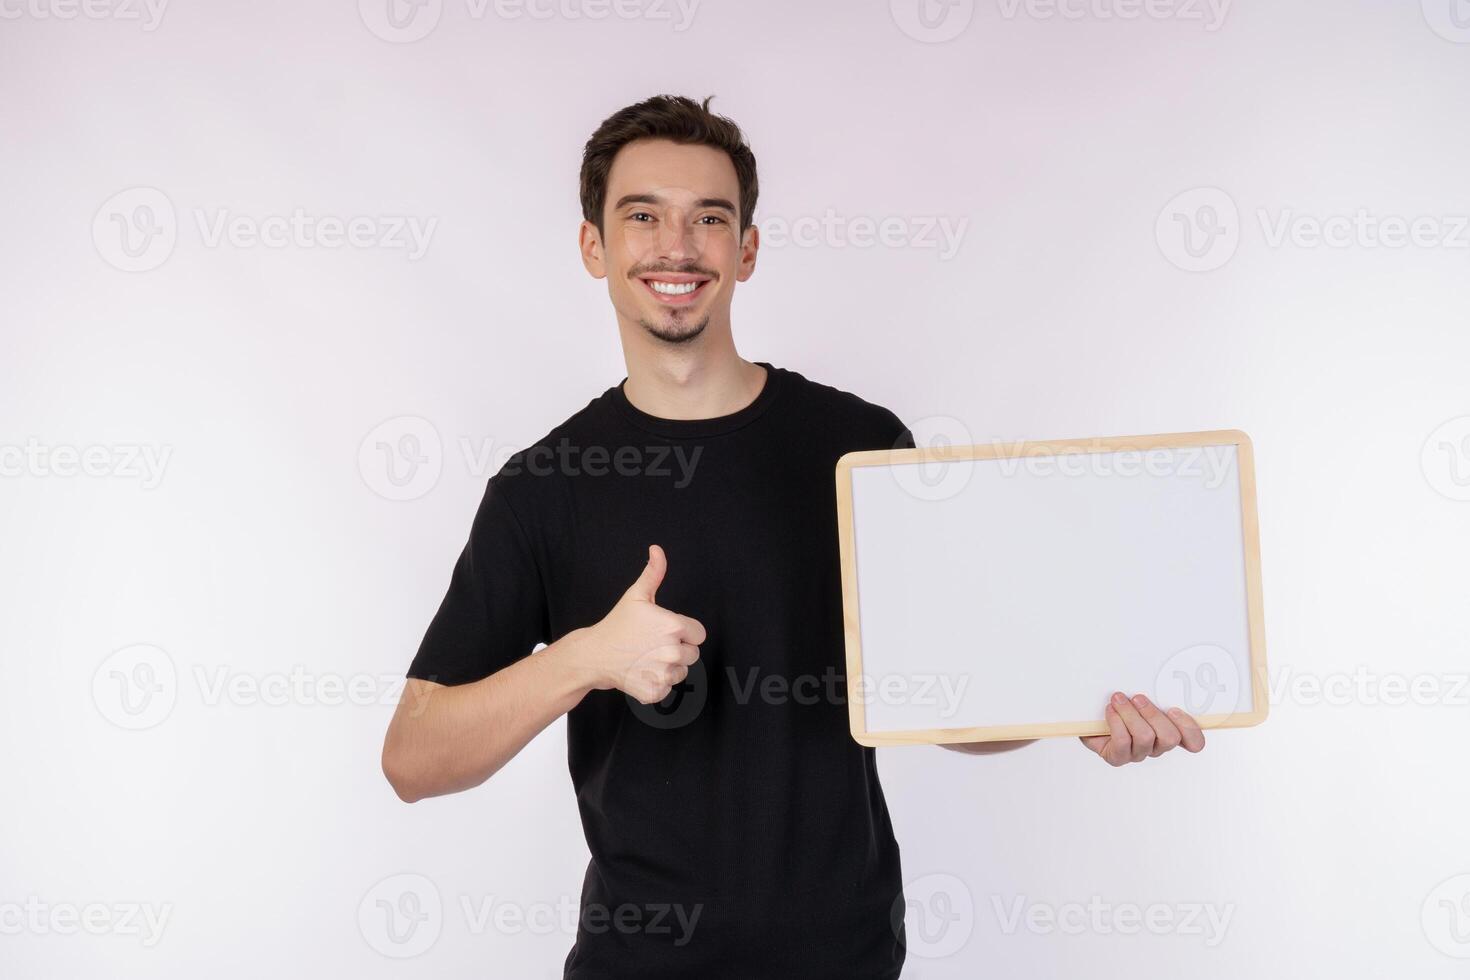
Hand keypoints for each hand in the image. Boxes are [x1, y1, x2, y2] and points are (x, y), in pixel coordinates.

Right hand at [580, 544, 705, 704]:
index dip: (684, 632)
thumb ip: (653, 572)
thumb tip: (657, 549)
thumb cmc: (617, 624)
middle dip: (677, 650)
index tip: (665, 632)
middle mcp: (673, 651)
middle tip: (652, 645)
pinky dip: (657, 684)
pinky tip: (641, 672)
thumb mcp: (636, 595)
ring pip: (682, 672)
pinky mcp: (654, 692)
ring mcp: (663, 674)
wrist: (593, 655)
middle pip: (692, 654)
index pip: (698, 634)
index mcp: (674, 626)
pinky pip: (668, 689)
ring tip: (646, 658)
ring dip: (668, 668)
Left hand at [1079, 692, 1204, 765]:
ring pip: (1145, 737)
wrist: (1090, 718)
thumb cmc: (1120, 705)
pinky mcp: (1118, 758)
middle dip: (1153, 714)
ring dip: (1130, 714)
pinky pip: (1122, 741)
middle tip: (1138, 698)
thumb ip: (1154, 691)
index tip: (1174, 709)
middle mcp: (1157, 747)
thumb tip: (1157, 673)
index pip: (1195, 743)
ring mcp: (1138, 754)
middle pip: (1170, 738)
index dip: (1189, 729)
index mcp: (1169, 733)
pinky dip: (1115, 722)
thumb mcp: (1140, 696)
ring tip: (1118, 699)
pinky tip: (1109, 710)